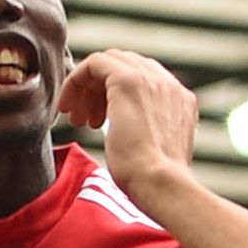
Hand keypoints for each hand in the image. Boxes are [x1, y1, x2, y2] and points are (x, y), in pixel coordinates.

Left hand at [56, 50, 202, 200]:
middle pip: (126, 69)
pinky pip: (95, 63)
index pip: (143, 83)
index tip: (98, 123)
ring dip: (88, 90)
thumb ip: (147, 134)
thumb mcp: (155, 154)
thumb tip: (127, 133)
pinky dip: (77, 80)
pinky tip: (68, 106)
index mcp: (179, 101)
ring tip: (78, 120)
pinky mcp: (128, 80)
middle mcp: (168, 85)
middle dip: (100, 92)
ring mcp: (151, 79)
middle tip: (85, 121)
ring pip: (110, 64)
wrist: (160, 184)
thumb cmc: (153, 182)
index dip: (114, 98)